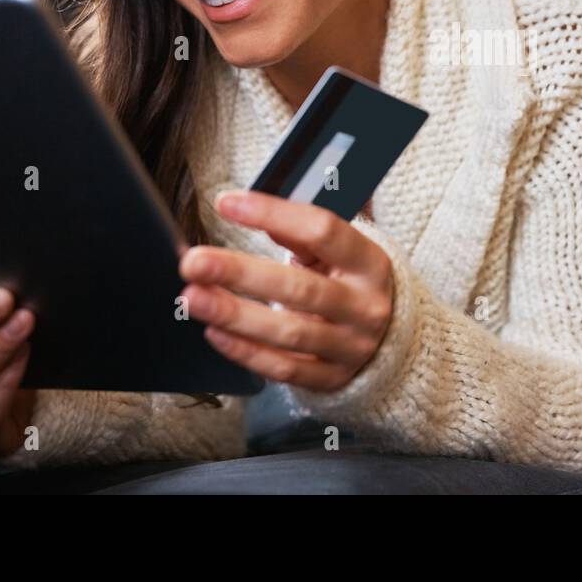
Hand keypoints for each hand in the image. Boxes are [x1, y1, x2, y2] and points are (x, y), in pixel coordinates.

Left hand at [178, 191, 393, 392]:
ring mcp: (350, 347)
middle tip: (194, 261)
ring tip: (193, 298)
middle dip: (242, 273)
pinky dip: (246, 352)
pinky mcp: (331, 378)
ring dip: (236, 316)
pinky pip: (284, 369)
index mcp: (370, 262)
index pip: (323, 231)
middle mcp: (365, 306)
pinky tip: (215, 333)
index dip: (273, 213)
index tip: (227, 203)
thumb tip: (255, 210)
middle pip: (301, 288)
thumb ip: (300, 231)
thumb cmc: (349, 282)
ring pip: (290, 333)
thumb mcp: (337, 252)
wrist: (388, 338)